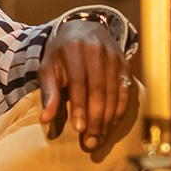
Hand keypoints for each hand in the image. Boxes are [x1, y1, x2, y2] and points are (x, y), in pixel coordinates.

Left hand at [38, 18, 130, 152]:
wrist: (84, 28)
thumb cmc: (62, 54)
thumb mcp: (48, 67)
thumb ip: (48, 92)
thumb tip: (45, 119)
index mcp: (74, 49)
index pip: (79, 82)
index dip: (80, 107)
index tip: (78, 129)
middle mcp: (97, 50)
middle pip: (99, 90)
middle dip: (95, 119)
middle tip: (90, 142)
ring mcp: (114, 56)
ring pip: (114, 92)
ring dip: (108, 119)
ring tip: (99, 139)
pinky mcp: (125, 64)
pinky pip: (125, 91)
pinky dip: (119, 110)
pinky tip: (111, 126)